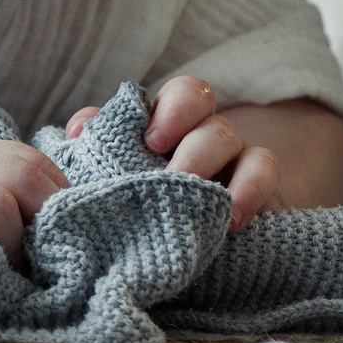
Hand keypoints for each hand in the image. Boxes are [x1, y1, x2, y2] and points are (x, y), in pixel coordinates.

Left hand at [67, 76, 275, 232]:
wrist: (167, 250)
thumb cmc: (134, 204)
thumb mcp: (109, 176)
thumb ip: (91, 149)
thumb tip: (78, 132)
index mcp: (169, 122)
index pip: (184, 92)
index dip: (173, 109)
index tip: (151, 142)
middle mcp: (202, 131)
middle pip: (206, 103)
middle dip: (188, 134)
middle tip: (170, 172)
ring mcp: (233, 158)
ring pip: (231, 137)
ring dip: (210, 165)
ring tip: (192, 201)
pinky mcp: (257, 191)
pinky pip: (265, 174)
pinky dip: (249, 191)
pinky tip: (230, 219)